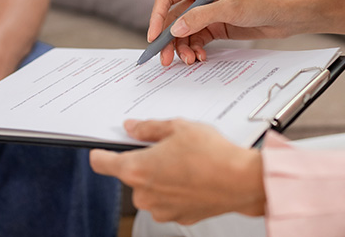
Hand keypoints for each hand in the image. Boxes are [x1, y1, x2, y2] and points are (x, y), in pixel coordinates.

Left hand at [90, 119, 264, 224]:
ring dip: (159, 177)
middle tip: (165, 149)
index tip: (101, 149)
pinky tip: (192, 177)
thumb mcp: (177, 128)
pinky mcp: (177, 217)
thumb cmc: (213, 154)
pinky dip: (174, 190)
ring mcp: (160, 209)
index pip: (101, 163)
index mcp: (136, 170)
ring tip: (184, 163)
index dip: (100, 153)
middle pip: (130, 174)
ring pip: (149, 188)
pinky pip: (166, 200)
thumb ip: (148, 128)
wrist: (244, 182)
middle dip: (143, 162)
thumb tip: (132, 127)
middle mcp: (144, 194)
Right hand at [148, 0, 296, 65]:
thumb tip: (175, 29)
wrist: (289, 15)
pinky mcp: (214, 27)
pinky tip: (200, 58)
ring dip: (182, 48)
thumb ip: (200, 17)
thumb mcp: (231, 8)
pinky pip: (195, 40)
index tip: (154, 37)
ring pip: (182, 33)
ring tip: (190, 61)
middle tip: (165, 59)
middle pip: (172, 19)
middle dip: (168, 40)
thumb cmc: (265, 1)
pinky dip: (194, 50)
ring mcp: (206, 13)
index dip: (157, 17)